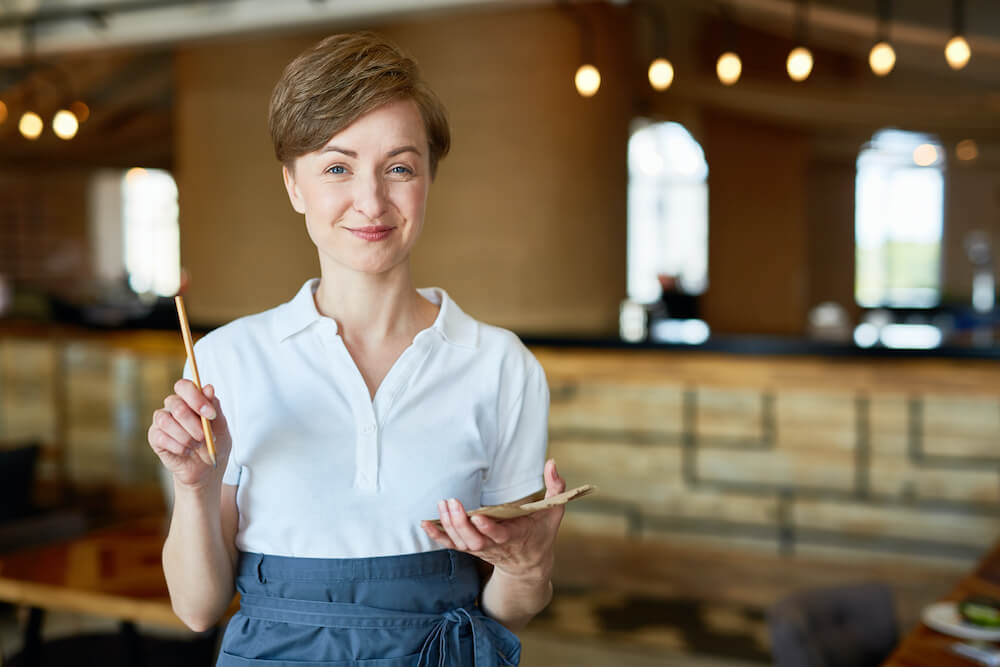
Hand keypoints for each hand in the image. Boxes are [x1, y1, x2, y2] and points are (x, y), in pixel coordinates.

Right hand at [147, 379, 231, 489]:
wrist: (206, 469)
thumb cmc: (214, 443)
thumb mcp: (221, 426)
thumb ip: (214, 406)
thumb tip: (208, 387)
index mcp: (190, 399)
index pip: (184, 386)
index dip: (196, 398)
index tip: (210, 414)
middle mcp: (173, 406)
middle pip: (176, 405)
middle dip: (194, 424)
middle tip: (204, 437)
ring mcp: (162, 421)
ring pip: (166, 421)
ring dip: (185, 436)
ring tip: (196, 445)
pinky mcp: (155, 437)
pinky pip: (160, 437)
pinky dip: (178, 446)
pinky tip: (186, 451)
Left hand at [421, 459, 565, 581]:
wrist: (529, 566)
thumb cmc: (541, 534)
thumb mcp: (554, 512)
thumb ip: (556, 488)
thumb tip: (552, 462)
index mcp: (516, 536)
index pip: (500, 535)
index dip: (488, 528)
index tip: (478, 516)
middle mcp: (496, 545)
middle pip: (475, 540)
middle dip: (461, 524)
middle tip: (452, 502)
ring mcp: (482, 549)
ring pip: (462, 542)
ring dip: (449, 525)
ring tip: (443, 504)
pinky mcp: (472, 549)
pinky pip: (452, 545)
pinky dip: (438, 536)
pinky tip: (425, 524)